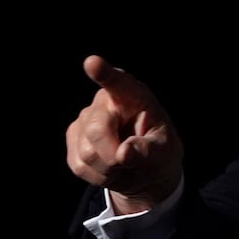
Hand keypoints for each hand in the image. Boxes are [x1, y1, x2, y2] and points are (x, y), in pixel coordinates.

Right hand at [65, 55, 183, 213]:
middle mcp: (105, 102)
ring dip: (109, 169)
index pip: (118, 82)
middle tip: (130, 161)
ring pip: (86, 152)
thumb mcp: (165, 153)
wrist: (145, 171)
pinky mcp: (73, 139)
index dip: (104, 73)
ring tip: (123, 163)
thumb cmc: (159, 153)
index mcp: (133, 96)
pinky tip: (110, 168)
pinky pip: (79, 165)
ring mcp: (85, 119)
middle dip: (113, 155)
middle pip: (96, 130)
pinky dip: (98, 176)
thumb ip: (150, 152)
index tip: (93, 63)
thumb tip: (124, 153)